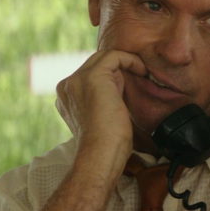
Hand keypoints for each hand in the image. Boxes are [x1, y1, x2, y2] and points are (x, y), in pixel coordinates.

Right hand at [55, 50, 146, 178]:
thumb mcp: (100, 119)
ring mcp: (77, 80)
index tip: (129, 88)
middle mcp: (67, 86)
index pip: (89, 76)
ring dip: (126, 63)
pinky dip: (131, 60)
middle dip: (118, 69)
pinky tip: (143, 71)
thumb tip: (118, 92)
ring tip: (143, 73)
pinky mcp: (92, 76)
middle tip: (140, 78)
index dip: (112, 79)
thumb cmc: (106, 147)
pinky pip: (114, 56)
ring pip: (103, 58)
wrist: (100, 155)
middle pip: (95, 64)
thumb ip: (101, 102)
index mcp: (66, 97)